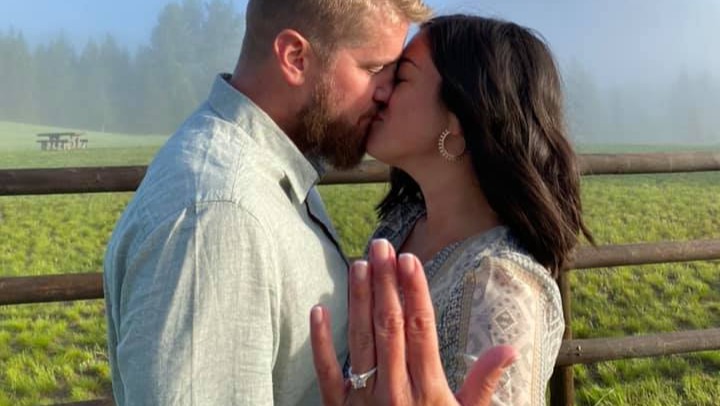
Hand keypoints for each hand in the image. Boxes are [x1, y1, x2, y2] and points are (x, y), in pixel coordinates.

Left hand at [310, 239, 516, 404]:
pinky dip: (321, 341)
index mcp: (428, 390)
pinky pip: (327, 372)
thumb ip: (483, 383)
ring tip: (359, 264)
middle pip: (389, 326)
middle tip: (381, 246)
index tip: (409, 260)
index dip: (415, 292)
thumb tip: (509, 348)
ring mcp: (364, 400)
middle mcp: (394, 391)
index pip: (420, 330)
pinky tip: (318, 309)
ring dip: (358, 300)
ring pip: (360, 341)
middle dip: (385, 283)